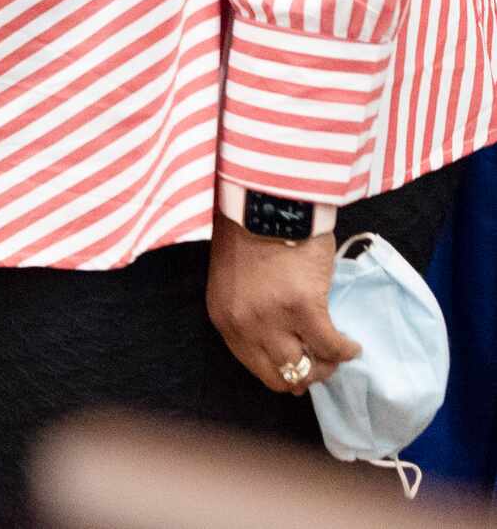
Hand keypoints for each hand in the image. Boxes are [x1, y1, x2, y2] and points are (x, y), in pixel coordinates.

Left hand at [206, 213, 359, 393]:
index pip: (256, 366)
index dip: (283, 371)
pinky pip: (332, 346)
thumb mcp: (237, 282)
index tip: (301, 364)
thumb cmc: (250, 234)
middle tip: (322, 359)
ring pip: (308, 369)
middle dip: (305, 373)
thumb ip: (252, 314)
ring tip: (336, 349)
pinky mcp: (303, 307)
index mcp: (224, 317)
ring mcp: (272, 318)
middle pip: (281, 376)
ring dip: (327, 363)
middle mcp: (243, 324)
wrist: (263, 201)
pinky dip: (347, 349)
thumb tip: (285, 349)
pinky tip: (352, 342)